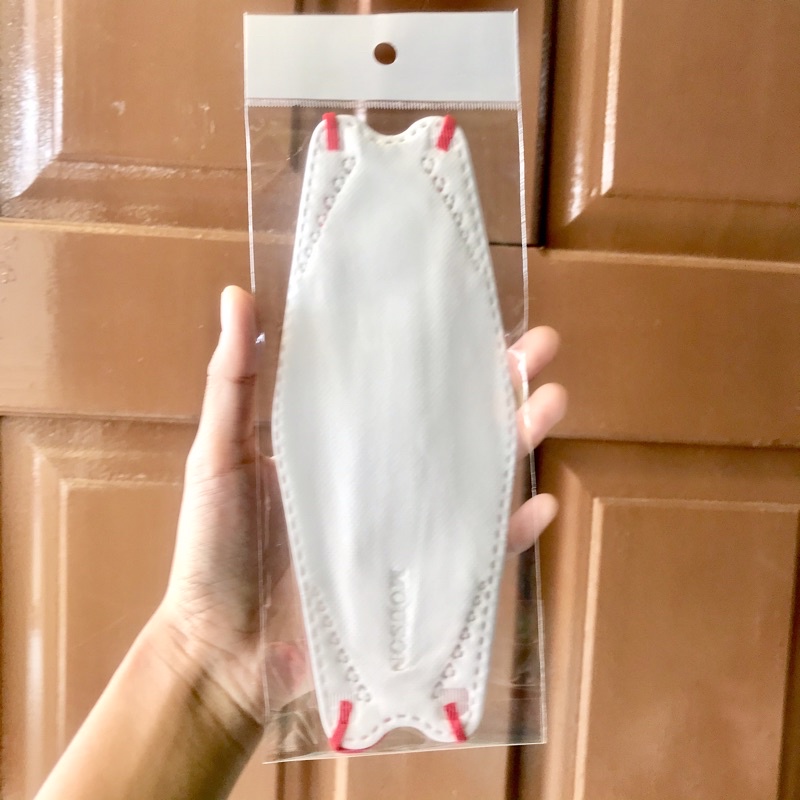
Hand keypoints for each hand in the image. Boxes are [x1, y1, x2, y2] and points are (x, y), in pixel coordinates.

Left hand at [157, 286, 566, 728]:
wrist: (222, 649)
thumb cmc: (215, 544)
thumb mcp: (221, 453)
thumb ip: (234, 381)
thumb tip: (238, 294)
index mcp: (346, 439)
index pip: (405, 384)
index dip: (443, 349)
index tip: (478, 310)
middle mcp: (387, 476)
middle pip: (457, 422)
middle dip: (503, 383)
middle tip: (541, 348)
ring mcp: (408, 527)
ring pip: (480, 477)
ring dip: (521, 439)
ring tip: (551, 403)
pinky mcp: (419, 582)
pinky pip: (479, 554)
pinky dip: (513, 532)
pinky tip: (540, 504)